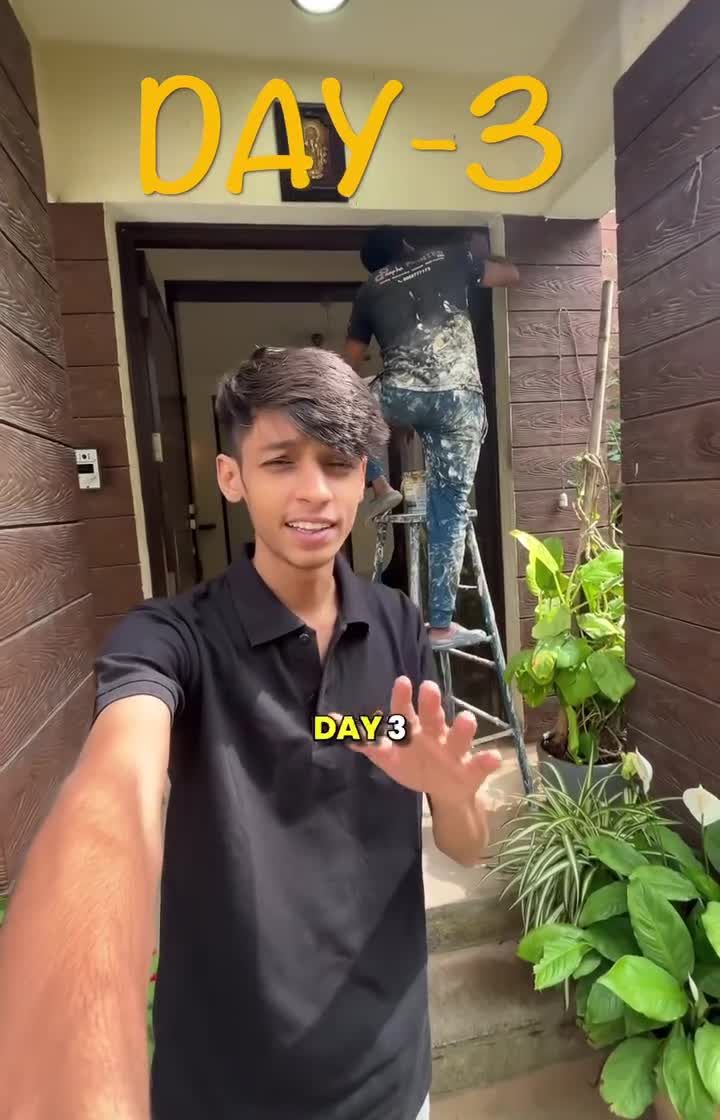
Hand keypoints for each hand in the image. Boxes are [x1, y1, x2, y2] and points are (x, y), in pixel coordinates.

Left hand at [339, 677, 502, 805]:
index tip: (402, 681)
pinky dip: (488, 761)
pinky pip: (481, 764)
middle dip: (431, 704)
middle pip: (433, 716)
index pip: (406, 711)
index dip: (402, 699)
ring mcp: (455, 750)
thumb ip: (364, 740)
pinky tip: (493, 758)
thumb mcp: (388, 756)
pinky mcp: (472, 769)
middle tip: (428, 687)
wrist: (446, 791)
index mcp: (415, 729)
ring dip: (463, 727)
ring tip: (466, 718)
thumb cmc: (415, 764)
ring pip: (460, 736)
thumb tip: (330, 723)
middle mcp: (436, 734)